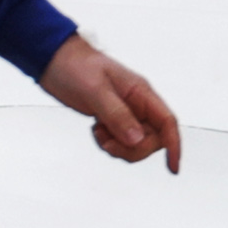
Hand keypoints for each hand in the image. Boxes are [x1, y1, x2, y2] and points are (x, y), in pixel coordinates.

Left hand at [41, 35, 180, 170]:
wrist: (54, 60)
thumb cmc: (76, 65)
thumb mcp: (95, 89)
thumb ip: (117, 115)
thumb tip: (137, 139)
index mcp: (141, 92)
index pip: (167, 122)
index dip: (173, 145)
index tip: (172, 167)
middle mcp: (137, 104)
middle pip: (152, 139)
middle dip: (133, 149)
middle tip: (109, 144)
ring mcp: (124, 112)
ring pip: (135, 143)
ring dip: (118, 147)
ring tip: (99, 132)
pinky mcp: (111, 119)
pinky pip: (119, 141)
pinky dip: (108, 143)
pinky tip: (96, 130)